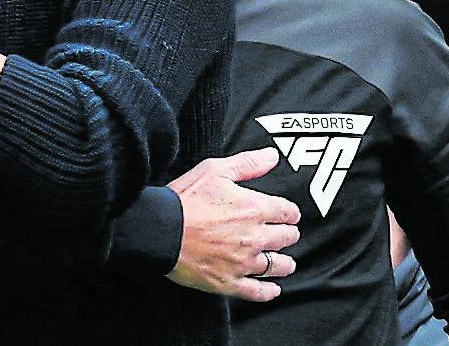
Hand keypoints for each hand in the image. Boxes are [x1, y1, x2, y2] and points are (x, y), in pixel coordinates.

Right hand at [167, 148, 300, 301]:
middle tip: (284, 234)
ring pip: (278, 266)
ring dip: (284, 263)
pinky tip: (272, 288)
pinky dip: (269, 291)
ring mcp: (244, 262)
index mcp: (254, 209)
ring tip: (283, 261)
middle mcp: (255, 237)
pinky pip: (259, 292)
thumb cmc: (182, 200)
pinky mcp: (230, 282)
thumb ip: (247, 164)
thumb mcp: (214, 170)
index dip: (289, 212)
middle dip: (287, 234)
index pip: (288, 212)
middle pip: (287, 238)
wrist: (159, 229)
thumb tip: (271, 157)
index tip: (287, 214)